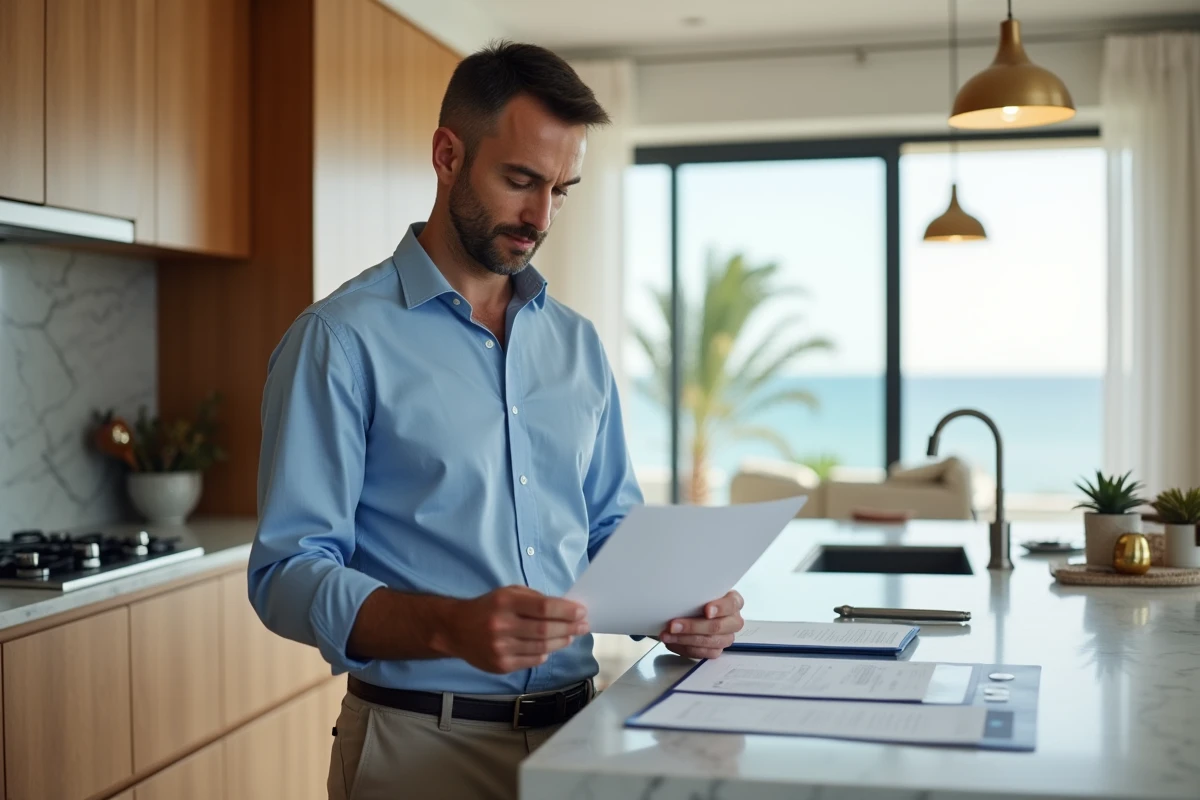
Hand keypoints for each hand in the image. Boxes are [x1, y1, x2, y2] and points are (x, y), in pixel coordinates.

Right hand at [439, 586, 588, 673]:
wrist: (455, 629)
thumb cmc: (488, 607)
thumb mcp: (508, 593)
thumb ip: (535, 599)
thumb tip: (566, 609)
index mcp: (505, 603)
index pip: (543, 608)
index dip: (566, 611)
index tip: (582, 611)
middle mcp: (501, 625)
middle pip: (544, 630)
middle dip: (569, 628)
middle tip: (584, 625)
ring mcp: (500, 648)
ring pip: (541, 648)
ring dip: (561, 642)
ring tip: (571, 636)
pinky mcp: (500, 665)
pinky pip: (531, 661)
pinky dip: (545, 654)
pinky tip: (551, 648)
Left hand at [658, 591, 743, 659]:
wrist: (692, 611)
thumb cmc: (697, 599)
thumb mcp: (699, 591)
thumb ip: (697, 593)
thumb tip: (678, 594)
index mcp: (734, 602)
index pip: (732, 604)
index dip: (720, 608)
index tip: (706, 610)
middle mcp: (733, 621)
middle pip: (717, 626)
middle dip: (693, 627)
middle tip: (673, 625)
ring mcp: (726, 637)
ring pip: (709, 642)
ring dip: (685, 639)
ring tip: (667, 635)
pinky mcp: (717, 650)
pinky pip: (703, 653)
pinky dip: (685, 649)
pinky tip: (673, 643)